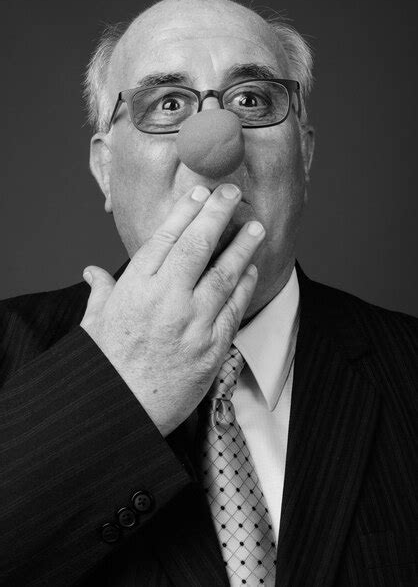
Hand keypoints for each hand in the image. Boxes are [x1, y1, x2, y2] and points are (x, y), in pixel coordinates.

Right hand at [80, 183, 265, 435]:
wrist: (120, 412)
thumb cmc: (105, 367)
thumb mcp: (93, 325)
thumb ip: (99, 293)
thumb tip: (92, 273)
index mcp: (135, 287)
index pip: (164, 238)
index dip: (185, 211)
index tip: (200, 193)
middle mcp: (165, 299)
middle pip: (197, 246)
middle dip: (217, 214)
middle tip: (233, 192)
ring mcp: (192, 322)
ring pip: (224, 273)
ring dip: (242, 246)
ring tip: (255, 226)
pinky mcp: (212, 346)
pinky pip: (234, 308)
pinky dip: (245, 286)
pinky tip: (251, 269)